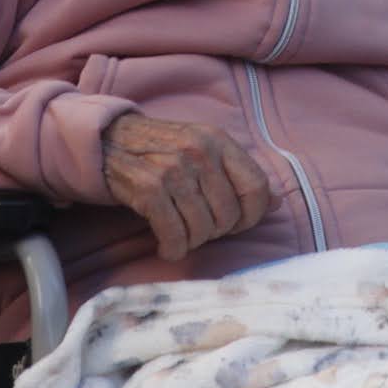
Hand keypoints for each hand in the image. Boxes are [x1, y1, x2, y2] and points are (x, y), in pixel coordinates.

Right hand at [102, 113, 272, 261]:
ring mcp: (173, 169)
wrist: (109, 139)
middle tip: (199, 226)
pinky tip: (166, 244)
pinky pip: (174, 235)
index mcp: (218, 139)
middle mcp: (199, 151)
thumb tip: (278, 202)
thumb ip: (240, 173)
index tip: (235, 222)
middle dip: (216, 231)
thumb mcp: (205, 147)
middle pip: (229, 215)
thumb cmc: (163, 148)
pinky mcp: (148, 188)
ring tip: (180, 232)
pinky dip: (172, 248)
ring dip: (191, 241)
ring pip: (202, 229)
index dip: (252, 215)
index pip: (257, 187)